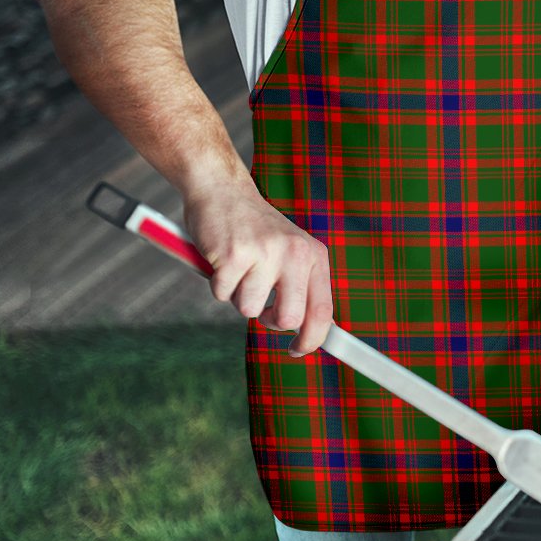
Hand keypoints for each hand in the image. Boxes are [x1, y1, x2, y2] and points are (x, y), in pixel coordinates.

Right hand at [183, 181, 332, 356]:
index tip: (298, 350)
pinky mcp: (233, 255)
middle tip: (261, 306)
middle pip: (289, 318)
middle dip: (270, 321)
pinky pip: (222, 294)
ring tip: (239, 268)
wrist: (223, 190)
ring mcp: (265, 253)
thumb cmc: (255, 230)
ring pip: (249, 309)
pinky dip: (217, 284)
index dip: (312, 339)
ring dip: (238, 296)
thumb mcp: (291, 252)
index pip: (323, 311)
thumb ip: (301, 287)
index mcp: (314, 255)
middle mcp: (295, 253)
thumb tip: (308, 334)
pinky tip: (222, 259)